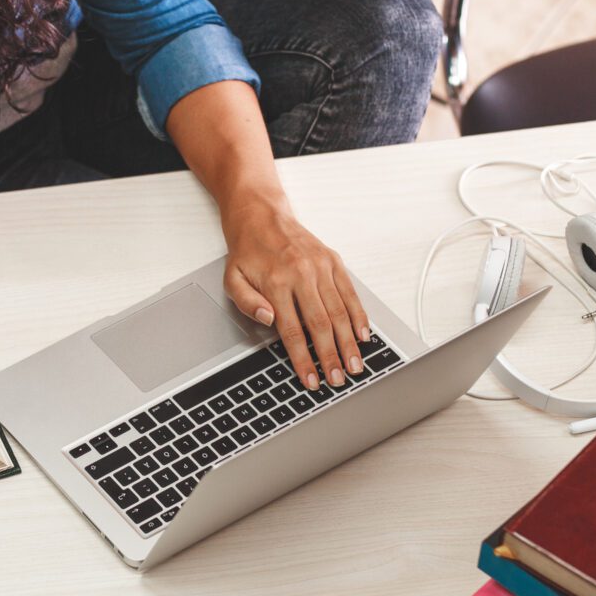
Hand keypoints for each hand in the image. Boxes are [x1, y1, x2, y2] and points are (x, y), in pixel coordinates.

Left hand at [220, 199, 369, 391]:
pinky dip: (359, 316)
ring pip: (340, 311)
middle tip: (339, 379)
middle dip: (331, 357)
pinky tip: (363, 335)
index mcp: (276, 282)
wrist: (261, 214)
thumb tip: (268, 319)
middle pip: (321, 325)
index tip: (311, 380)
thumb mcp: (232, 278)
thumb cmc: (247, 251)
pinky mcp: (333, 261)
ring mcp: (321, 266)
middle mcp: (302, 273)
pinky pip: (350, 293)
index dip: (303, 359)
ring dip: (349, 342)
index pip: (293, 331)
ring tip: (355, 365)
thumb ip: (247, 303)